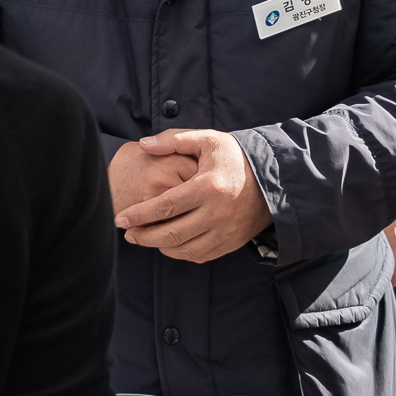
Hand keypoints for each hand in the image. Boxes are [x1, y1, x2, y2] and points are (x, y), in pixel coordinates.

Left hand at [114, 129, 270, 262]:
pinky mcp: (231, 243)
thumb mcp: (208, 140)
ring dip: (159, 247)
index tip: (120, 218)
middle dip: (144, 235)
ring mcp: (225, 232)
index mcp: (208, 187)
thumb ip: (174, 140)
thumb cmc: (236, 158)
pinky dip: (179, 253)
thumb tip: (144, 144)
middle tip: (127, 232)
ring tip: (142, 238)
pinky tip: (167, 244)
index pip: (165, 205)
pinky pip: (200, 255)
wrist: (274, 180)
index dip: (139, 214)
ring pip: (184, 249)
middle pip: (171, 233)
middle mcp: (216, 214)